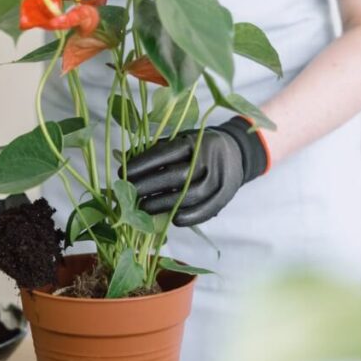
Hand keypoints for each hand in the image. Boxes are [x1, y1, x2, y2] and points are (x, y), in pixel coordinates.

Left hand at [126, 118, 269, 225]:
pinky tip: (171, 220)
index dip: (143, 164)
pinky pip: (205, 210)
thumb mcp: (181, 141)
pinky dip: (188, 216)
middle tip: (128, 194)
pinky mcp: (225, 196)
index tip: (123, 173)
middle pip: (176, 175)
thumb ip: (156, 150)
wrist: (237, 153)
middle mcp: (208, 159)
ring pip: (189, 195)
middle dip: (148, 186)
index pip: (166, 152)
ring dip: (163, 204)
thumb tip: (123, 158)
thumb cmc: (198, 148)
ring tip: (143, 208)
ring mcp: (219, 178)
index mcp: (195, 141)